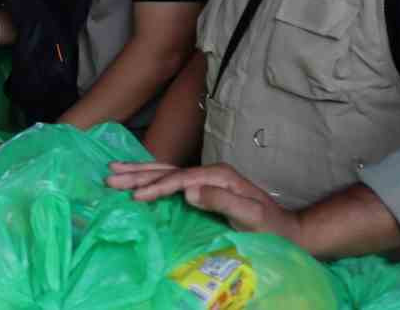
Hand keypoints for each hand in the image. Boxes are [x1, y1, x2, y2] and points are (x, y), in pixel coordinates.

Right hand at [108, 162, 301, 244]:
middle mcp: (210, 173)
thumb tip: (189, 190)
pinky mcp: (203, 188)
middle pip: (168, 169)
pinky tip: (139, 177)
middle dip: (138, 173)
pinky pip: (171, 180)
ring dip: (140, 171)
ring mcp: (206, 179)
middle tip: (110, 175)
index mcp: (218, 176)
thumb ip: (222, 201)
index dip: (157, 187)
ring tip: (114, 170)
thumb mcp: (251, 216)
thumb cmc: (271, 227)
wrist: (289, 231)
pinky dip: (151, 178)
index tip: (136, 196)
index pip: (180, 178)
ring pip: (166, 171)